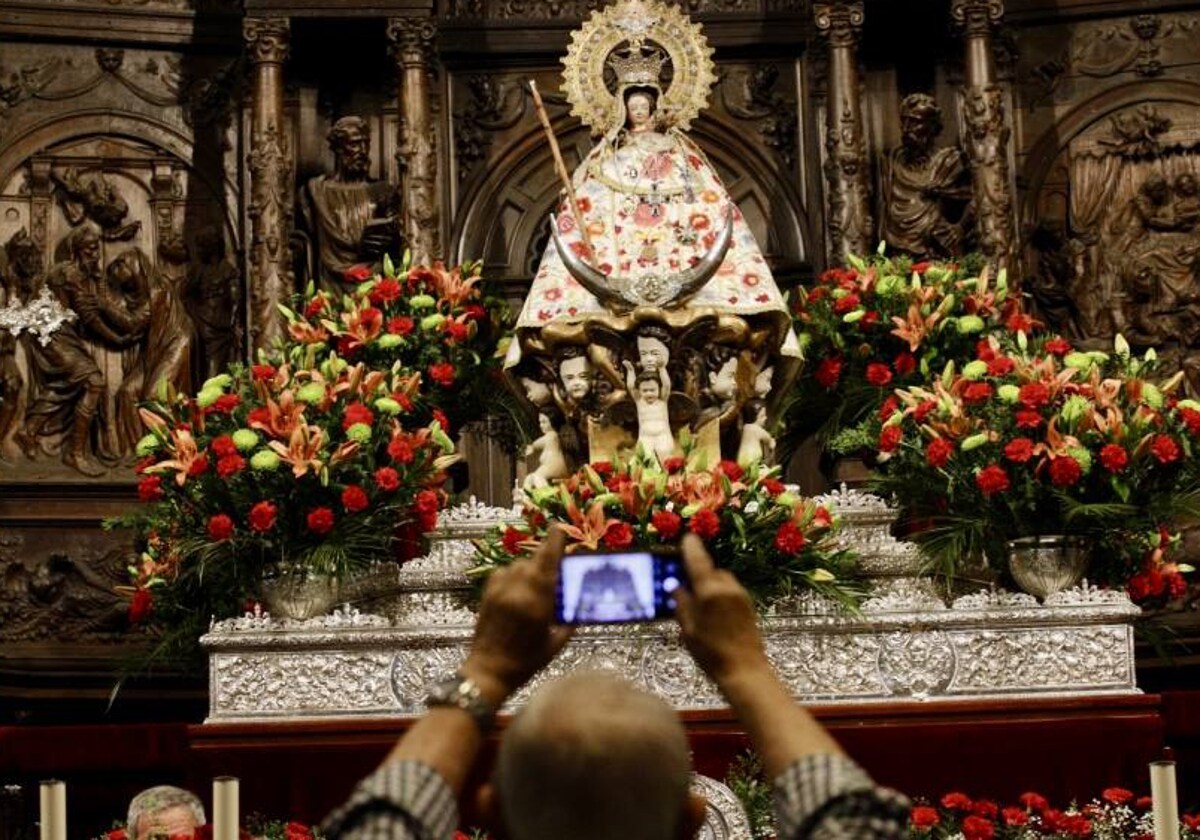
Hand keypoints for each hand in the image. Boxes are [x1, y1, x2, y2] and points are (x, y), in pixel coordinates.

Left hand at [461, 527, 572, 703]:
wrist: (488, 672)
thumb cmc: (526, 662)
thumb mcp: (556, 643)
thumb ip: (571, 619)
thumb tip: (584, 600)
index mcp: (537, 604)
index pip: (548, 563)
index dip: (554, 542)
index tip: (559, 528)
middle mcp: (518, 592)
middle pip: (535, 561)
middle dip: (546, 559)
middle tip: (555, 567)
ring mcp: (500, 591)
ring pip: (519, 565)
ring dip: (530, 569)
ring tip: (536, 586)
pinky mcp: (487, 593)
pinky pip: (503, 572)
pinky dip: (513, 575)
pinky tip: (518, 589)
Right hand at [674, 533, 770, 686]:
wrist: (744, 670)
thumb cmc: (711, 653)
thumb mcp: (688, 629)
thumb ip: (681, 604)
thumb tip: (676, 587)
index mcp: (710, 591)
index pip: (698, 561)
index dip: (691, 548)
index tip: (687, 537)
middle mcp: (727, 587)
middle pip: (711, 570)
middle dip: (699, 573)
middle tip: (685, 584)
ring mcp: (740, 595)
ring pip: (721, 579)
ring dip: (710, 583)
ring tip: (698, 601)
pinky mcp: (748, 604)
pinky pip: (729, 590)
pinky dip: (719, 592)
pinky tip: (713, 611)